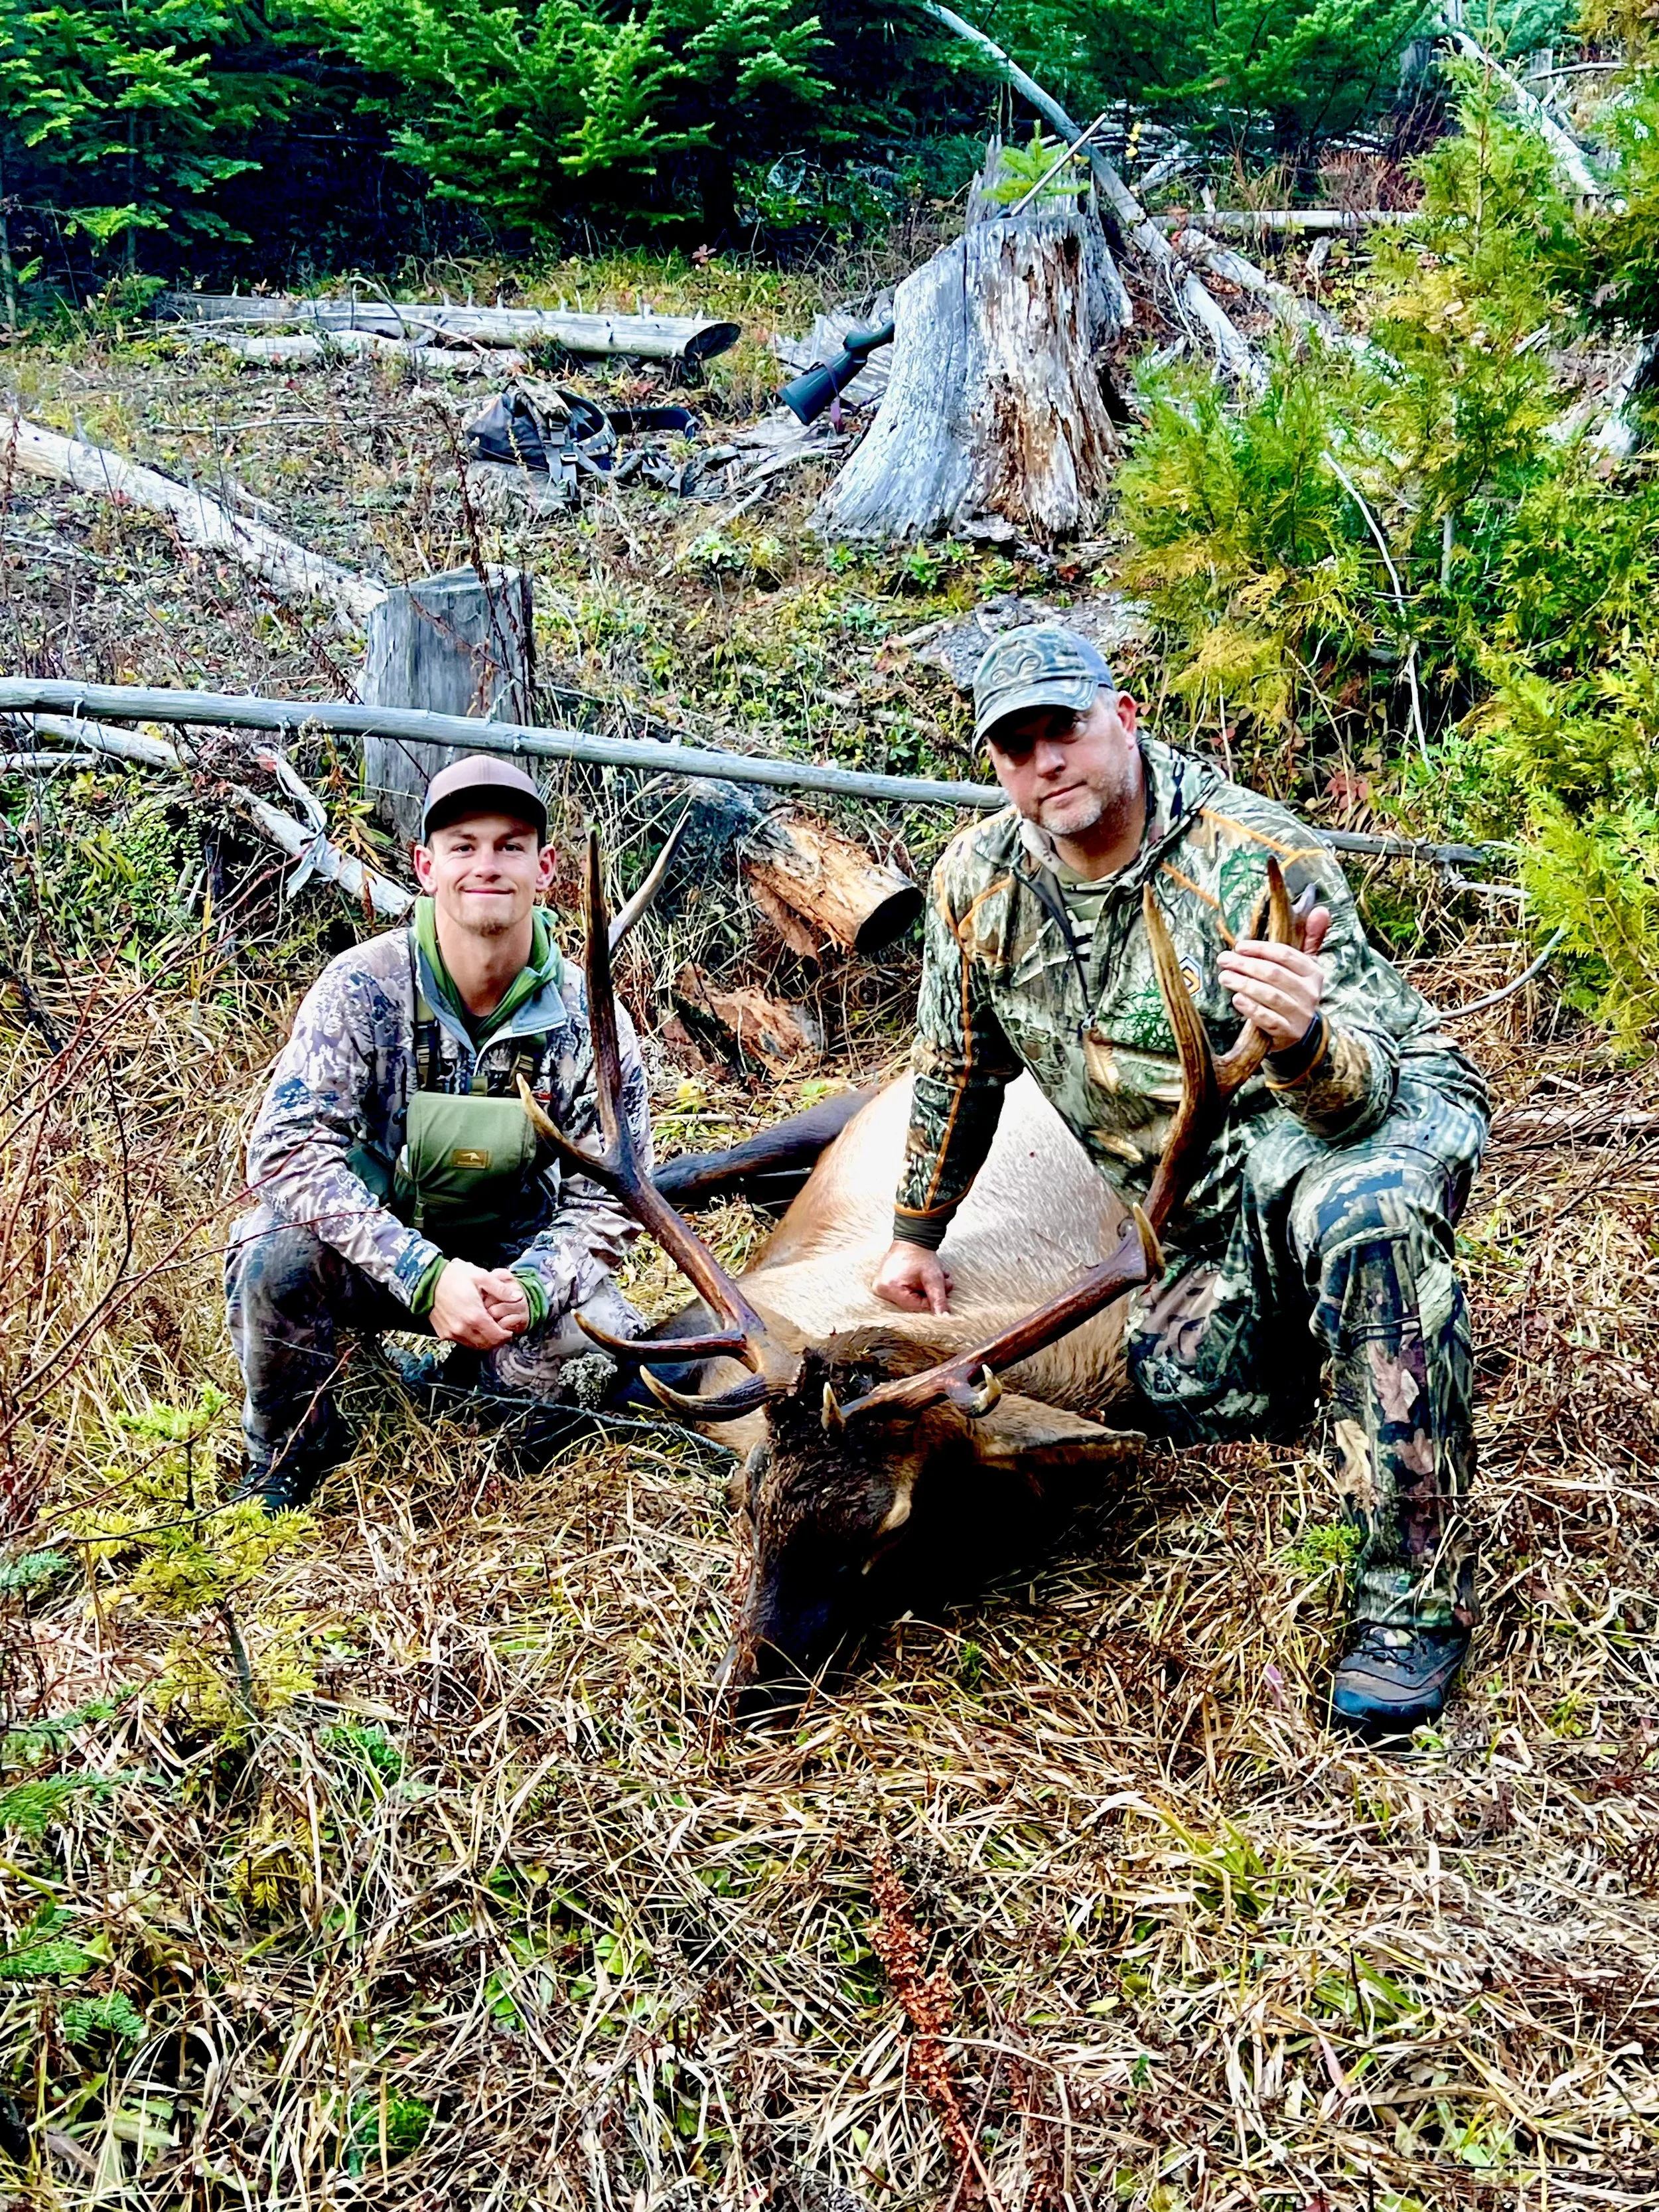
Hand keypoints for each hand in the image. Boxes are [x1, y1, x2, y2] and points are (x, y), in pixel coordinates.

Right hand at [430, 1260, 529, 1348]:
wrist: (426, 1281)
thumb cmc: (454, 1277)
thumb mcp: (480, 1277)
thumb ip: (501, 1289)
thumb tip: (518, 1297)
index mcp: (475, 1316)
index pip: (497, 1337)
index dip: (506, 1335)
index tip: (509, 1329)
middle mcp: (463, 1329)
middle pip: (487, 1345)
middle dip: (497, 1340)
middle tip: (501, 1331)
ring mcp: (452, 1333)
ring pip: (474, 1346)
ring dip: (484, 1341)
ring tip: (489, 1329)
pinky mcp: (443, 1334)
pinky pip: (462, 1342)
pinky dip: (471, 1339)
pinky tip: (474, 1328)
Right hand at [872, 1242, 952, 1314]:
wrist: (913, 1237)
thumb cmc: (921, 1255)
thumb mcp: (933, 1278)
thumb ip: (938, 1298)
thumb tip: (944, 1318)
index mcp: (888, 1288)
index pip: (913, 1306)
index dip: (930, 1300)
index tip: (942, 1292)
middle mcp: (880, 1288)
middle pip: (911, 1301)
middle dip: (929, 1294)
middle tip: (944, 1283)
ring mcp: (880, 1284)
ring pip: (909, 1296)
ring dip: (926, 1289)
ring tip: (939, 1277)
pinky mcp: (885, 1281)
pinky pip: (904, 1290)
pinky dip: (918, 1285)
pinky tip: (928, 1277)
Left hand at [1216, 907, 1331, 1051]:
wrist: (1300, 1031)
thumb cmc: (1295, 991)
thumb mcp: (1305, 966)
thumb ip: (1311, 938)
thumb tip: (1321, 909)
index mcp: (1314, 972)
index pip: (1286, 956)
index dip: (1262, 949)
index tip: (1239, 946)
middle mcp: (1310, 993)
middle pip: (1274, 974)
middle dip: (1246, 965)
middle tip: (1224, 959)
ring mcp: (1300, 1014)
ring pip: (1269, 996)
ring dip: (1244, 984)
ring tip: (1224, 976)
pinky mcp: (1288, 1032)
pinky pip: (1267, 1018)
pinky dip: (1251, 1008)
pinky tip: (1236, 999)